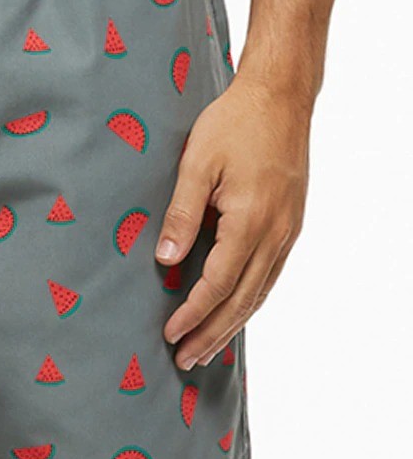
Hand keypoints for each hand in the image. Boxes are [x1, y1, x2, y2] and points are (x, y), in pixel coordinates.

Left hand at [155, 75, 309, 369]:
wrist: (280, 97)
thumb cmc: (233, 124)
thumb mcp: (195, 165)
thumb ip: (180, 214)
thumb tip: (166, 260)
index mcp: (250, 221)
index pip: (217, 283)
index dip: (192, 313)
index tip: (169, 334)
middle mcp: (276, 234)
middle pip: (242, 299)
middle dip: (212, 333)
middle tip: (186, 361)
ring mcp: (288, 231)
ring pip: (260, 292)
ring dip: (232, 323)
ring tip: (208, 348)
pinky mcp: (291, 223)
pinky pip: (270, 274)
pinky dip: (250, 299)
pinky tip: (235, 310)